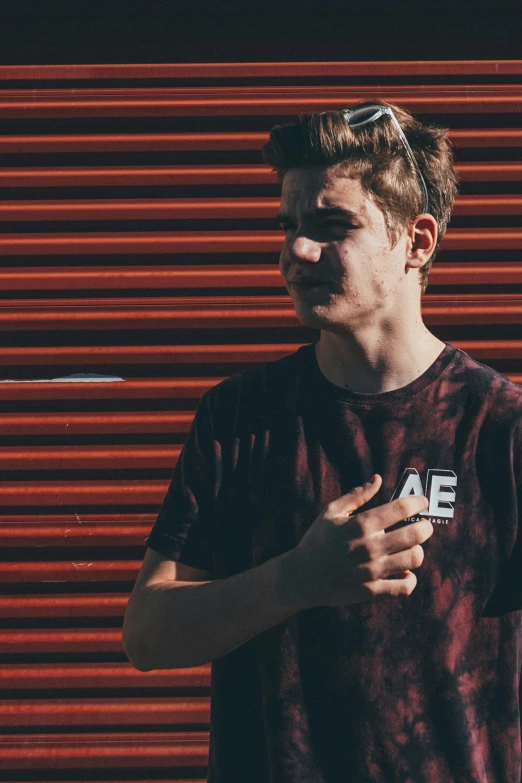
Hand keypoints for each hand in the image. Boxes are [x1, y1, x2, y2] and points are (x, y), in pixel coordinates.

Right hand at [283, 474, 432, 609]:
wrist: (302, 577)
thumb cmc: (317, 540)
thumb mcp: (331, 512)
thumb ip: (357, 496)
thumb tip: (378, 479)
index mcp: (361, 524)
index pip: (401, 508)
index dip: (418, 502)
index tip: (422, 502)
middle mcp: (370, 547)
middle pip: (415, 534)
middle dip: (425, 527)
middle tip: (423, 526)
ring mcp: (373, 571)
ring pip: (414, 559)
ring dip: (417, 551)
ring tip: (411, 548)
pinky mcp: (373, 591)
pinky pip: (405, 587)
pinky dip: (410, 578)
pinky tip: (403, 571)